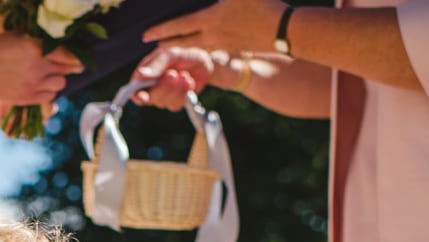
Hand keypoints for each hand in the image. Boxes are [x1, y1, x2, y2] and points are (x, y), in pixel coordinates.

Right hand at [0, 33, 82, 105]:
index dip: (78, 57)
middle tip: (69, 66)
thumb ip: (40, 42)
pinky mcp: (27, 98)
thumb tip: (60, 47)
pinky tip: (42, 86)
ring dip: (58, 79)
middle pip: (67, 69)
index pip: (69, 54)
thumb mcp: (20, 36)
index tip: (82, 58)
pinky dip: (49, 92)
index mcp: (37, 48)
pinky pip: (49, 97)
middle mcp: (38, 67)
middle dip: (70, 67)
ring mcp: (33, 84)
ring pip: (60, 84)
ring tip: (50, 75)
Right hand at [131, 46, 214, 108]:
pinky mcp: (175, 102)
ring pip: (163, 102)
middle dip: (163, 87)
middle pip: (149, 98)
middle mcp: (151, 88)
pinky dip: (184, 93)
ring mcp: (163, 96)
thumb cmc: (184, 55)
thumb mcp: (171, 54)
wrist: (204, 63)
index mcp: (144, 75)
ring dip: (176, 89)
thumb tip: (140, 75)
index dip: (137, 95)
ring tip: (185, 74)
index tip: (143, 96)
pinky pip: (175, 105)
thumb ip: (156, 64)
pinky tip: (189, 82)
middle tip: (174, 73)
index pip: (134, 90)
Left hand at [142, 0, 283, 56]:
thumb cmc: (262, 5)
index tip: (145, 36)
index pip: (178, 27)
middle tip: (153, 48)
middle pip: (183, 44)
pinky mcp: (235, 49)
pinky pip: (213, 49)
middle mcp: (213, 37)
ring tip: (174, 47)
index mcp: (210, 20)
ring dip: (183, 48)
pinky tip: (201, 45)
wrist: (284, 30)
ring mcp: (224, 46)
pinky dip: (202, 48)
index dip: (160, 31)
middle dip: (167, 46)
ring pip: (197, 48)